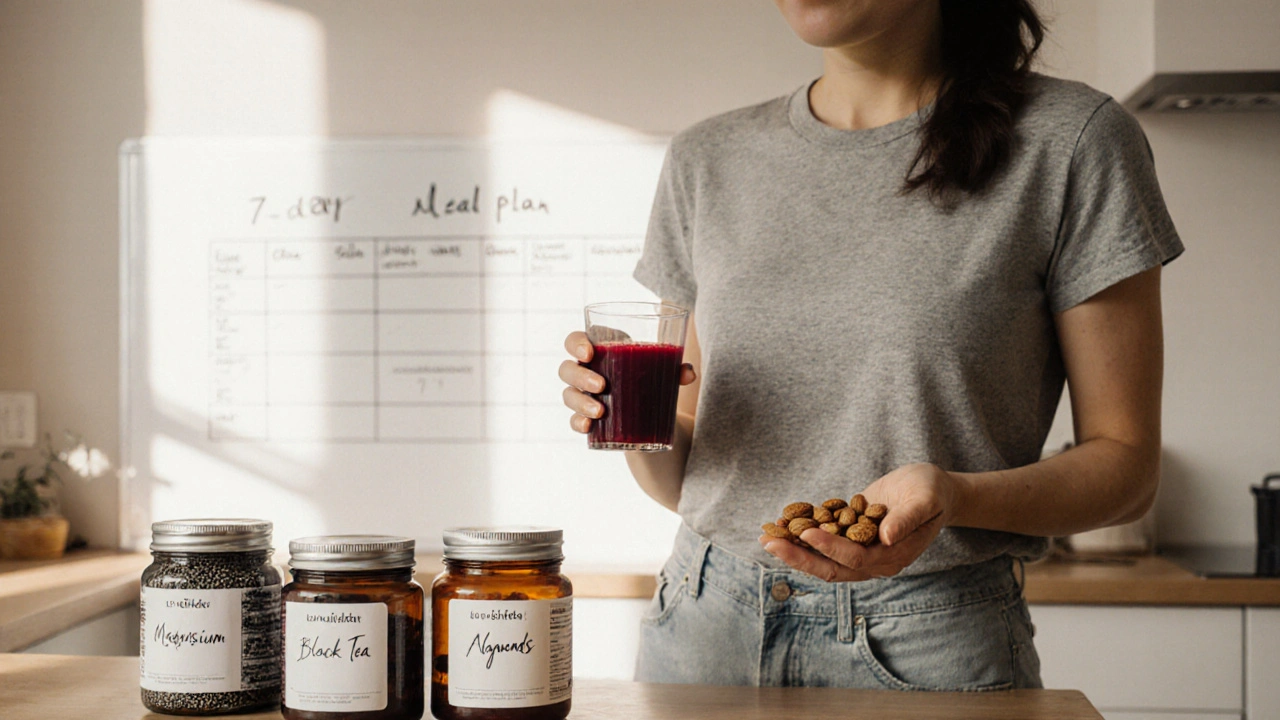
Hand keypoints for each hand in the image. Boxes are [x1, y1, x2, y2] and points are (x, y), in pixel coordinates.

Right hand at [558, 331, 695, 433]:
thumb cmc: (651, 376)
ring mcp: (583, 395)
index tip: (589, 353)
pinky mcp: (587, 417)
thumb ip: (675, 368)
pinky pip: (574, 420)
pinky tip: (588, 428)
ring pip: (568, 395)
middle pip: (567, 369)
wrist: (651, 408)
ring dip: (581, 402)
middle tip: (601, 385)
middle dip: (580, 376)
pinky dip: (578, 423)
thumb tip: (688, 373)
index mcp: (600, 350)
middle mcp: (585, 371)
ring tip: (600, 412)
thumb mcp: (663, 371)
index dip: (576, 344)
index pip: (575, 341)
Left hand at [759, 463, 958, 581]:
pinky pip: (823, 540)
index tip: (806, 533)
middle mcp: (874, 560)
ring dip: (794, 549)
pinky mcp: (851, 537)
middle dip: (798, 556)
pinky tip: (780, 523)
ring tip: (766, 536)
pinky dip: (802, 534)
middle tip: (768, 544)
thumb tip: (886, 537)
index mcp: (893, 556)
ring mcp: (861, 551)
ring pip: (822, 558)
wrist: (934, 490)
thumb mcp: (926, 499)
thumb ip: (908, 519)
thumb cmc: (933, 492)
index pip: (856, 558)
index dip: (830, 547)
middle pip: (831, 567)